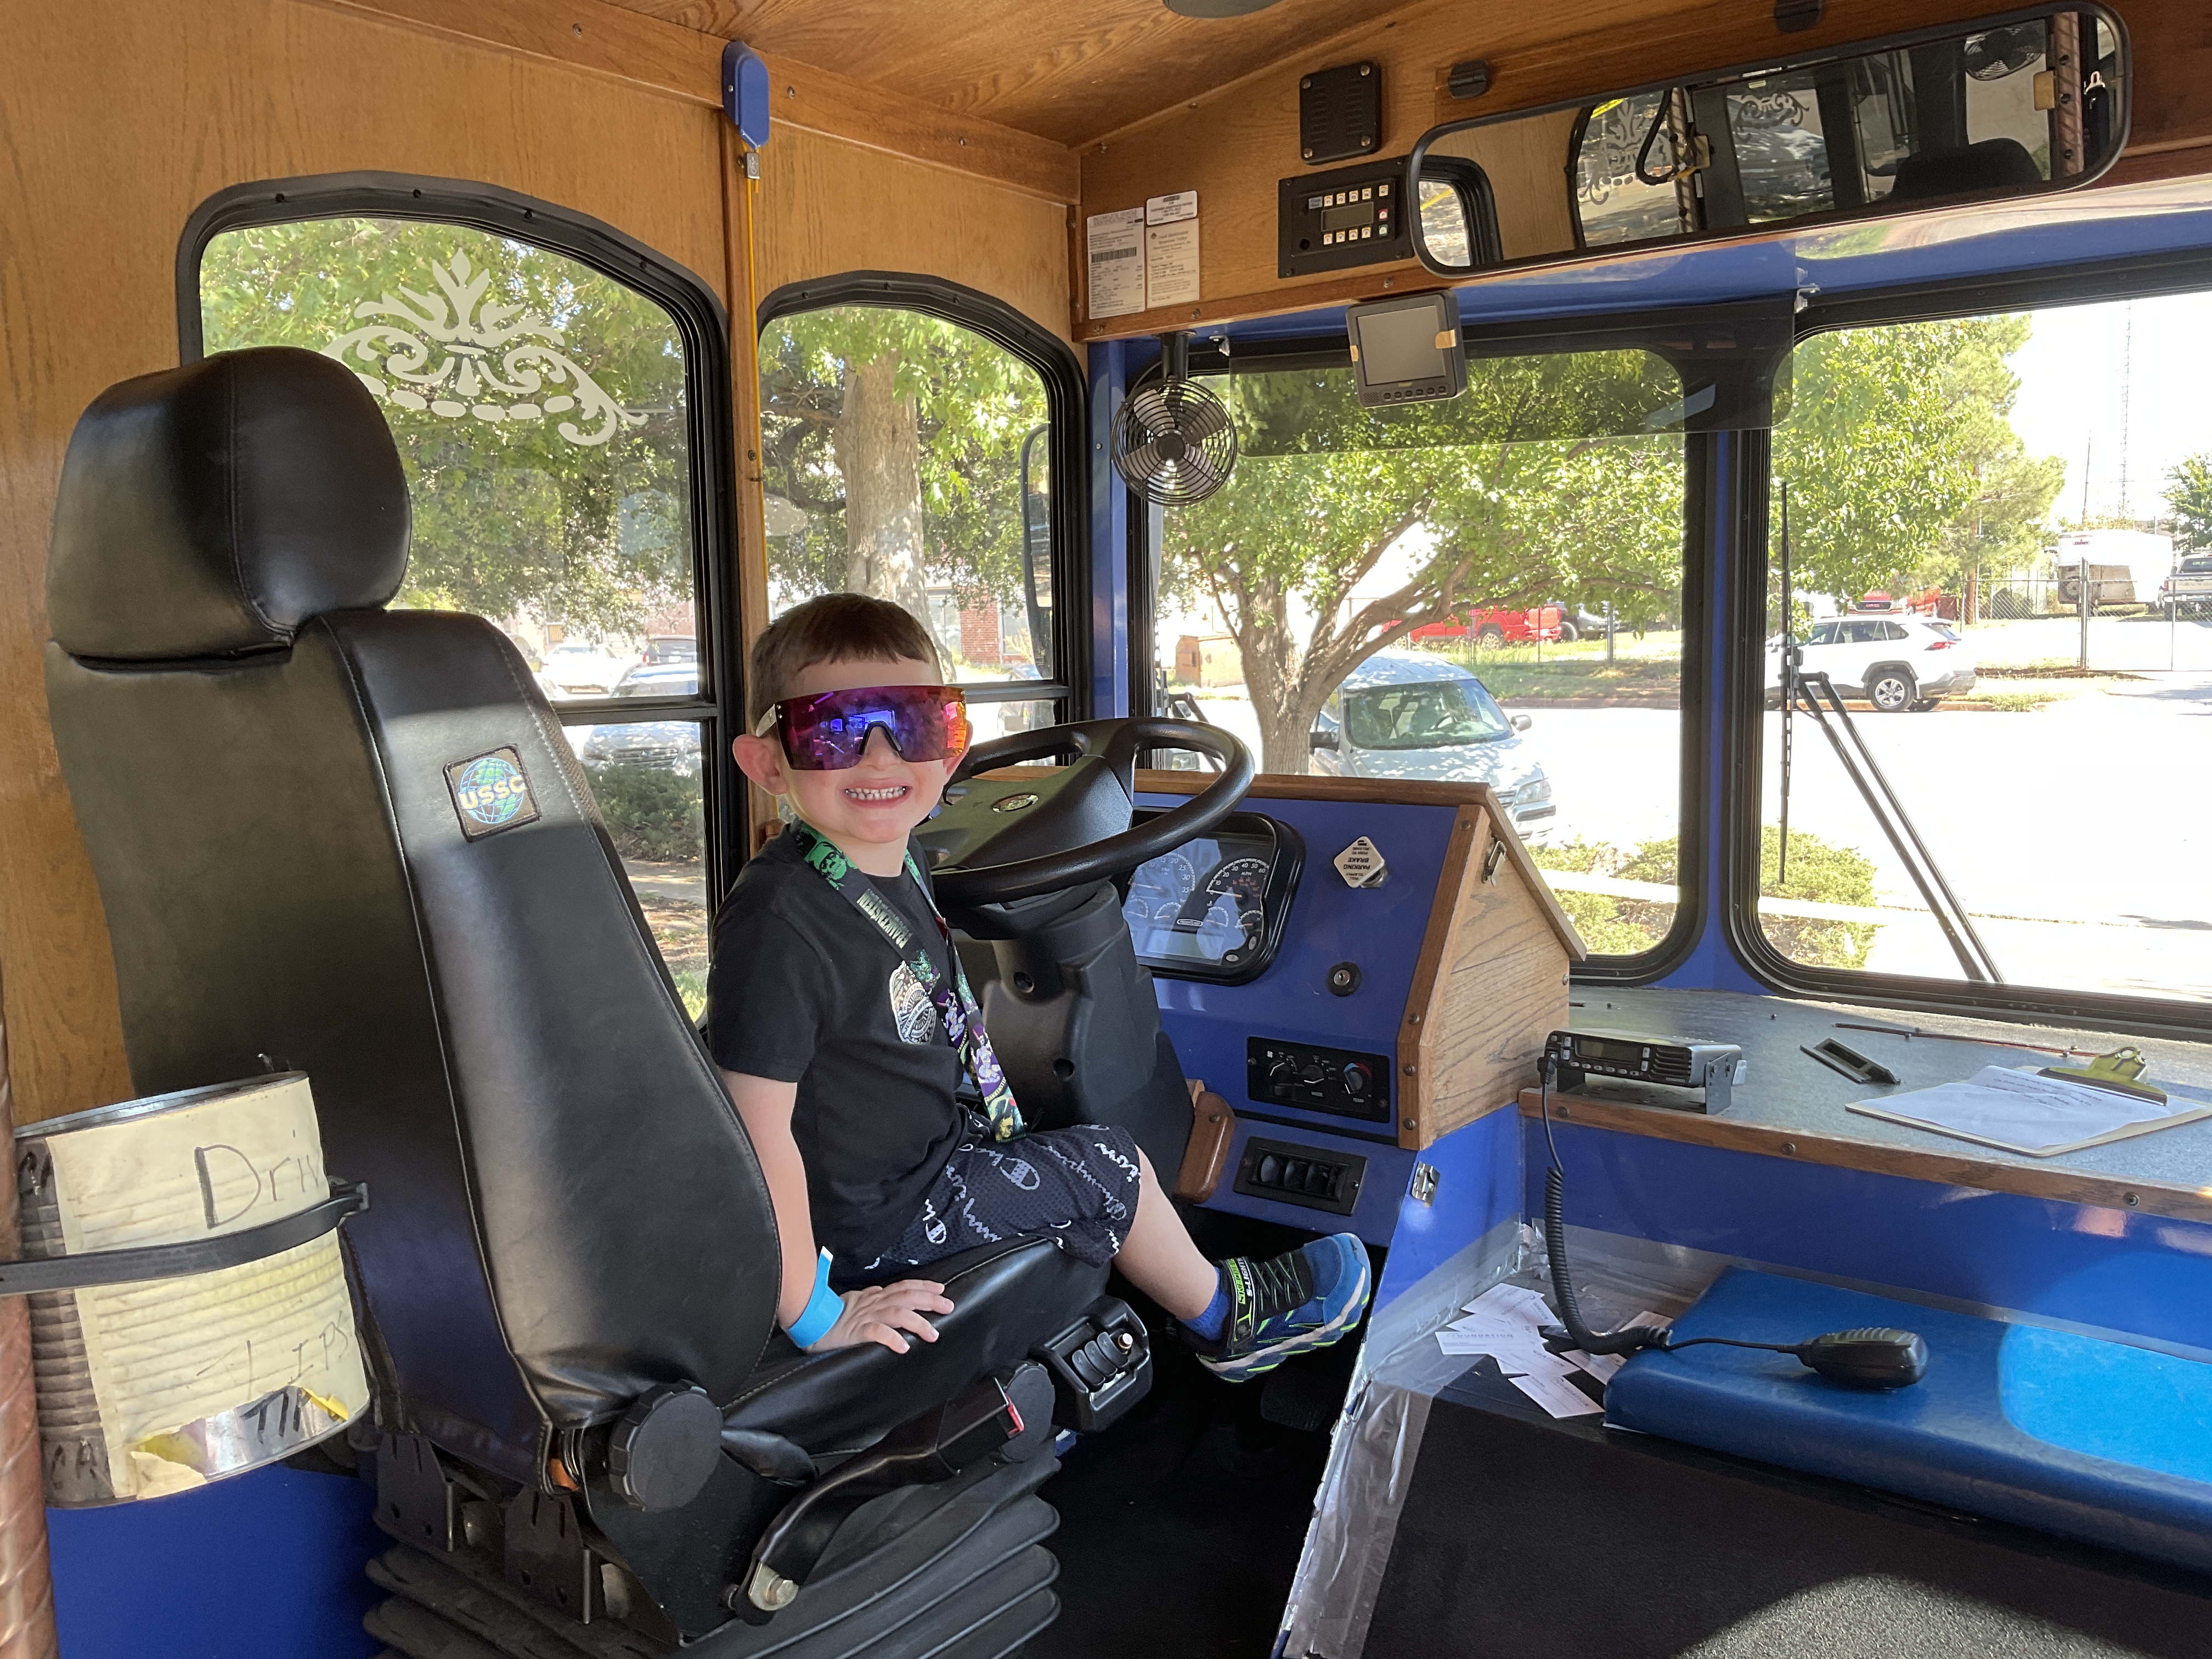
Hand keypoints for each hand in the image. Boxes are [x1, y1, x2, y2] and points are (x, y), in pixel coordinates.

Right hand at [809, 1279, 953, 1353]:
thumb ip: (871, 1298)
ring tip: (933, 1333)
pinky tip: (903, 1347)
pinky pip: (876, 1334)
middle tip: (948, 1305)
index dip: (923, 1286)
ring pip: (897, 1314)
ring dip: (918, 1323)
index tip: (941, 1288)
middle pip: (907, 1297)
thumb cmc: (830, 1314)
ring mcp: (865, 1317)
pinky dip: (892, 1339)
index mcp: (874, 1296)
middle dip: (930, 1300)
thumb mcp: (854, 1301)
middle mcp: (873, 1303)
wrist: (808, 1322)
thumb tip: (885, 1293)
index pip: (903, 1287)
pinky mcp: (856, 1332)